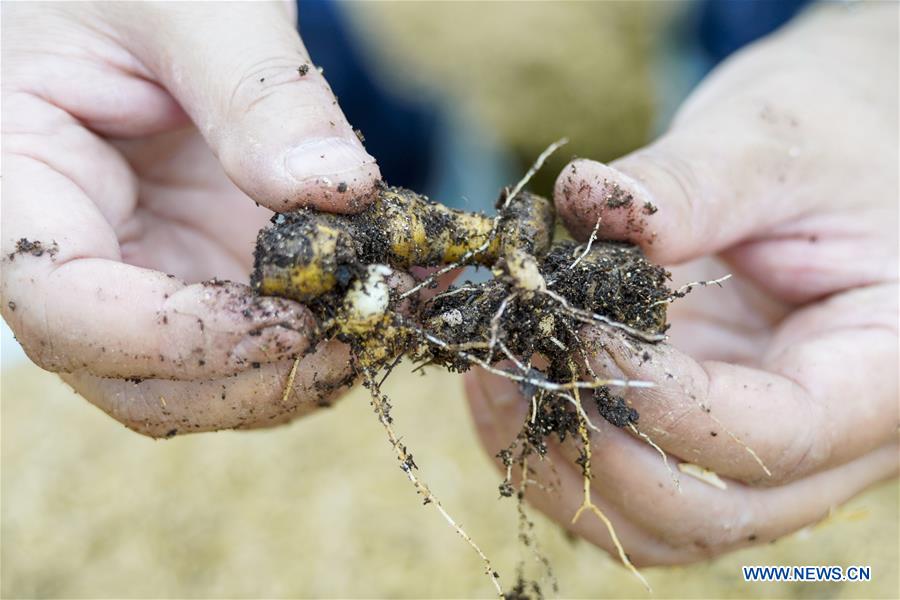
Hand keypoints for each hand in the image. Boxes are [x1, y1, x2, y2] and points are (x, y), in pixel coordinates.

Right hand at [1, 2, 379, 436]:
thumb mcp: (191, 3)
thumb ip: (257, 93)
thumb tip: (336, 192)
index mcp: (19, 180)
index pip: (64, 308)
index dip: (177, 339)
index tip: (292, 324)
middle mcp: (76, 249)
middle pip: (133, 376)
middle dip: (249, 380)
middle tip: (359, 339)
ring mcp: (145, 268)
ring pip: (199, 380)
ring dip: (295, 373)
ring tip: (384, 320)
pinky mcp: (204, 268)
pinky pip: (252, 339)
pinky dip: (318, 339)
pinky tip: (381, 300)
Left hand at [467, 3, 897, 564]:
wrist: (837, 152)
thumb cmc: (833, 140)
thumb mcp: (778, 141)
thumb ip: (692, 180)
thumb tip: (586, 199)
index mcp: (879, 373)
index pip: (776, 434)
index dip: (661, 397)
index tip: (576, 325)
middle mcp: (823, 439)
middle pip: (706, 514)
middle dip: (593, 451)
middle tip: (514, 361)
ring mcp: (748, 442)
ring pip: (652, 523)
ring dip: (556, 469)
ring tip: (489, 377)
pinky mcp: (691, 426)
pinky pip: (622, 482)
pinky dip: (551, 451)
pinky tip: (501, 379)